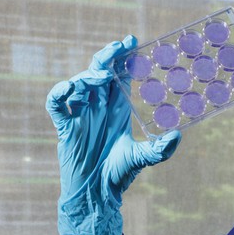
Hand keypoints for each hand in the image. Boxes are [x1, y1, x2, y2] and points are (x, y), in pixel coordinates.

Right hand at [46, 36, 180, 234]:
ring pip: (80, 83)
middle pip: (100, 72)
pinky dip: (60, 93)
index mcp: (118, 109)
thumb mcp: (143, 158)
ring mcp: (81, 114)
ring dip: (89, 75)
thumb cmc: (119, 173)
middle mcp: (99, 107)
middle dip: (107, 57)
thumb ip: (160, 149)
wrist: (97, 192)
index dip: (124, 59)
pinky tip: (70, 88)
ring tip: (101, 76)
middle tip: (119, 46)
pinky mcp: (66, 126)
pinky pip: (57, 104)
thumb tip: (177, 136)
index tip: (132, 42)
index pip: (120, 77)